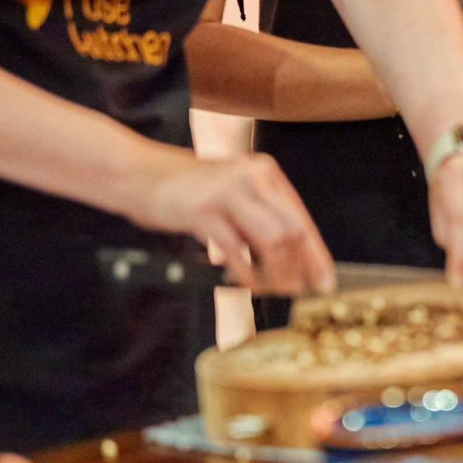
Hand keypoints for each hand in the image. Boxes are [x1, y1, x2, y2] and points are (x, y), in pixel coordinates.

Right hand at [127, 147, 334, 295]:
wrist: (138, 172)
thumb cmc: (185, 187)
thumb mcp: (231, 190)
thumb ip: (259, 213)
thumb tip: (292, 255)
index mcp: (264, 173)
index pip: (301, 218)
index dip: (316, 254)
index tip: (324, 280)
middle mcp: (251, 178)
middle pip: (292, 231)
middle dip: (301, 267)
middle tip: (299, 290)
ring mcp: (227, 193)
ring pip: (271, 241)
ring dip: (274, 272)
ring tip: (269, 288)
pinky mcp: (203, 211)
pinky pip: (235, 250)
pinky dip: (242, 271)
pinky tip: (238, 279)